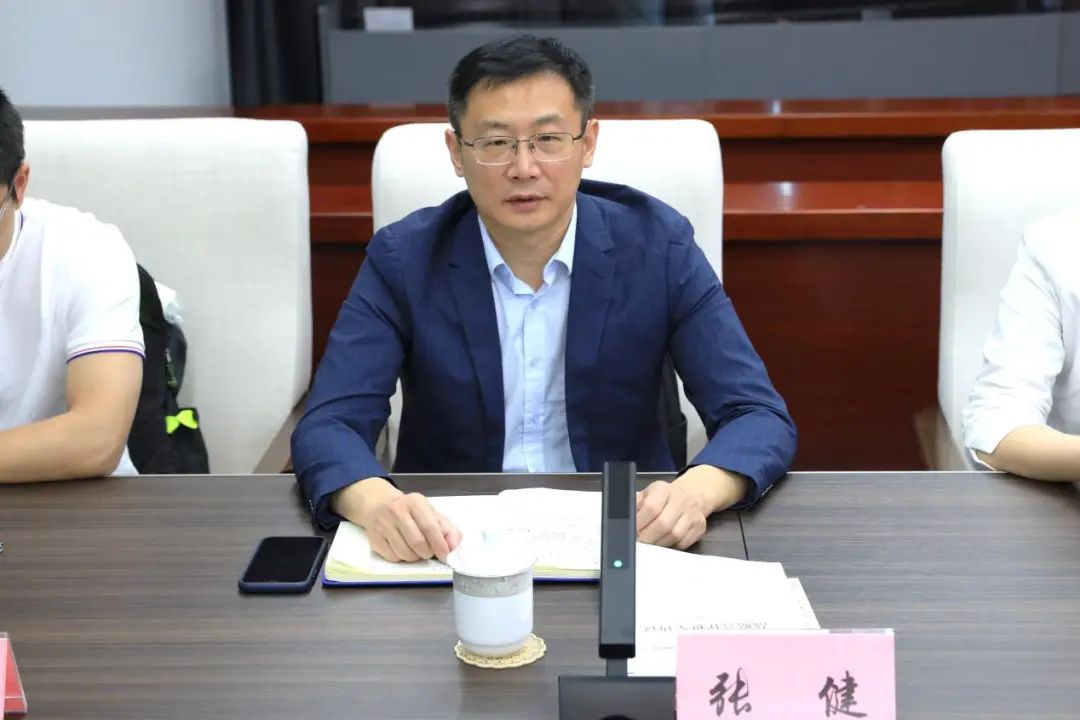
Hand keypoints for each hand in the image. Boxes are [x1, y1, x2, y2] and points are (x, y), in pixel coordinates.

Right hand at [334, 478, 462, 561]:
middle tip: (429, 551)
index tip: (445, 555)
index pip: (430, 526)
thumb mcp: (430, 513)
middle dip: (428, 552)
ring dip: (415, 557)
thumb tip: (454, 547)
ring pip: (405, 553)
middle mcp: (397, 511)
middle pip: (417, 542)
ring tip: (416, 549)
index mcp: (415, 502)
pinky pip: (393, 558)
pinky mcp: (374, 539)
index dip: (439, 544)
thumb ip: (447, 529)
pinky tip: (402, 548)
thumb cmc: (410, 511)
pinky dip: (402, 558)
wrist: (378, 504)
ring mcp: (383, 525)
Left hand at [635, 480, 707, 549]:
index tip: (632, 532)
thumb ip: (636, 505)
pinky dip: (671, 546)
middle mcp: (680, 500)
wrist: (693, 494)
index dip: (640, 523)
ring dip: (659, 544)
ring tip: (650, 544)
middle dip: (648, 537)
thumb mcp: (647, 494)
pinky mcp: (699, 528)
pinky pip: (683, 543)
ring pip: (674, 536)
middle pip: (663, 524)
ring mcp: (692, 514)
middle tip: (639, 543)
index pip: (651, 507)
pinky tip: (663, 543)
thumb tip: (627, 519)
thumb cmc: (664, 497)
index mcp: (663, 489)